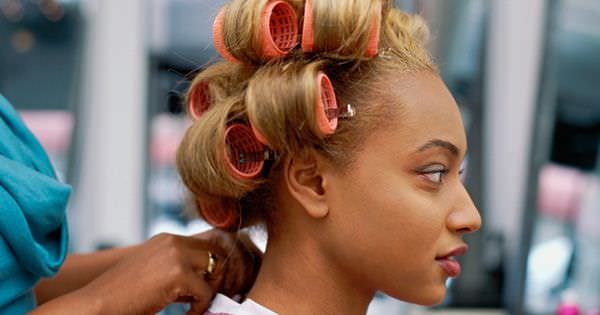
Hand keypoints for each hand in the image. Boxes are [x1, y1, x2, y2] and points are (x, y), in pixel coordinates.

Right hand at [76, 230, 261, 314]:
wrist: (95, 306)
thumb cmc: (122, 296)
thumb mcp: (154, 273)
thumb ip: (180, 269)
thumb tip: (209, 280)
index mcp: (167, 239)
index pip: (208, 244)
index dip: (213, 267)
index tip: (209, 288)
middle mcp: (173, 241)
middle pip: (217, 253)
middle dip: (220, 276)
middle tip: (209, 298)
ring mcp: (176, 255)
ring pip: (216, 270)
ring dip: (211, 290)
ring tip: (195, 307)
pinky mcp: (177, 274)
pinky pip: (206, 292)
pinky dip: (200, 308)